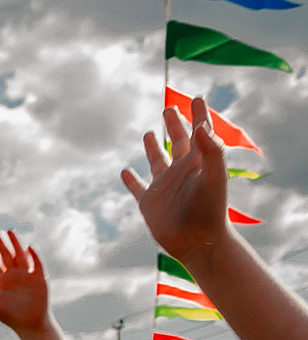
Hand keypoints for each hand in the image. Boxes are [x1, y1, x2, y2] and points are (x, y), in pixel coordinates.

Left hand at [0, 229, 47, 333]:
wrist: (29, 325)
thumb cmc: (10, 317)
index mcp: (2, 281)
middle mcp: (14, 276)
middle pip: (6, 255)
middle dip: (1, 243)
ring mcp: (27, 276)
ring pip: (20, 256)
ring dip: (16, 244)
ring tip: (10, 231)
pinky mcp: (39, 279)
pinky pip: (37, 264)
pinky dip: (34, 256)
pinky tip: (29, 247)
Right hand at [121, 98, 230, 263]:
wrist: (197, 242)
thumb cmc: (210, 210)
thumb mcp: (214, 177)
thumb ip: (211, 151)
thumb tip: (200, 127)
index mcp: (198, 161)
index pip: (200, 131)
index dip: (199, 114)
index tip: (196, 98)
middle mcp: (181, 170)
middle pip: (177, 140)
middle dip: (175, 124)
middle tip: (170, 108)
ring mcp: (164, 185)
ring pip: (157, 160)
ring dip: (152, 147)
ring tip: (149, 133)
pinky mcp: (149, 202)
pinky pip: (138, 187)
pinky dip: (131, 180)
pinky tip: (125, 171)